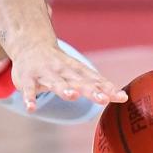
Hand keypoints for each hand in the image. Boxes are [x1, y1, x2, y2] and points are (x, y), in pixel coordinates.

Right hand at [10, 40, 127, 113]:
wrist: (30, 44)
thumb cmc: (59, 64)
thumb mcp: (77, 71)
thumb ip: (97, 84)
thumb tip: (124, 97)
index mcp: (76, 70)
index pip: (94, 79)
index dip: (107, 88)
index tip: (121, 97)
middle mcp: (62, 70)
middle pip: (78, 81)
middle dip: (90, 90)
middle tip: (103, 99)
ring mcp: (44, 73)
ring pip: (55, 82)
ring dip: (63, 88)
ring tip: (72, 96)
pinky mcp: (27, 78)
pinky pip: (29, 89)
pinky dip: (29, 98)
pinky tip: (31, 108)